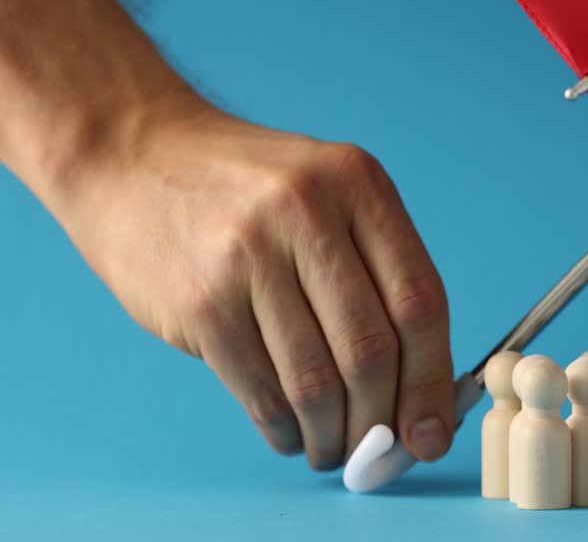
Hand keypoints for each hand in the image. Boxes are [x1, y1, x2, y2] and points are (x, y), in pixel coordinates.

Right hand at [52, 95, 454, 468]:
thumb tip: (421, 386)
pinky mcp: (201, 300)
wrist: (137, 157)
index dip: (432, 379)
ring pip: (315, 380)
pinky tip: (290, 434)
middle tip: (380, 449)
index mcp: (360, 185)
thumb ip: (378, 273)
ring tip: (334, 449)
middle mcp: (308, 213)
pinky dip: (283, 428)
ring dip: (332, 434)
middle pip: (371, 348)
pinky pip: (259, 388)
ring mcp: (249, 256)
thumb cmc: (251, 190)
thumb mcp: (330, 194)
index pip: (420, 301)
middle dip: (382, 418)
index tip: (432, 431)